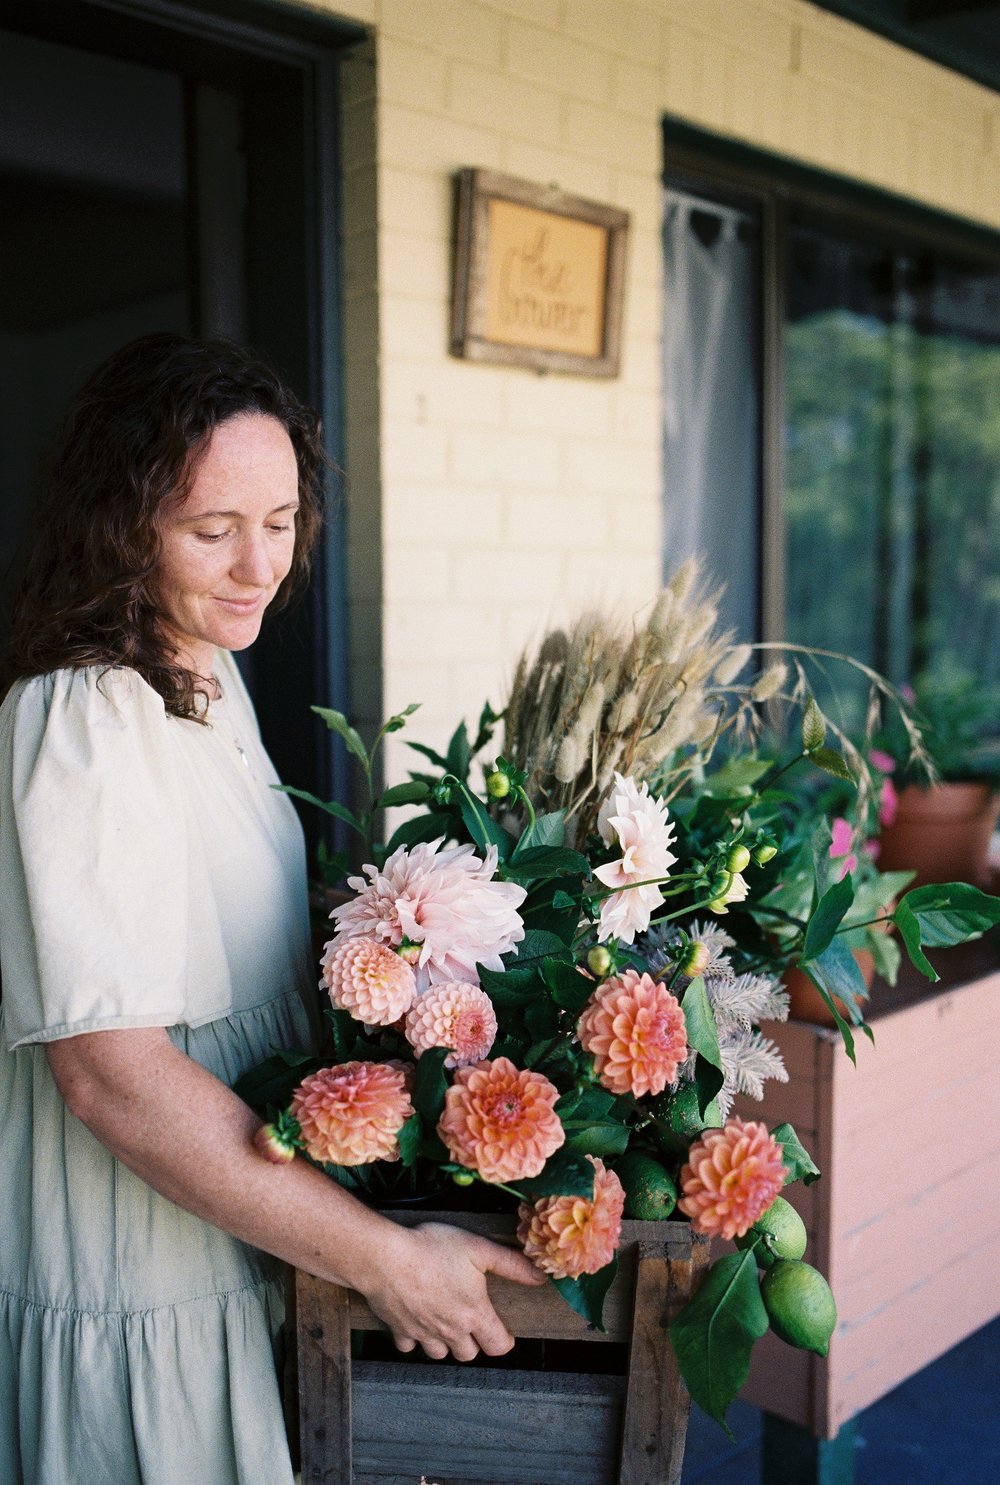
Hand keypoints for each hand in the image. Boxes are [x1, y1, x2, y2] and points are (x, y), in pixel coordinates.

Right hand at [362, 1221, 546, 1361]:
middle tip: (470, 1320)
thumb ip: (512, 1265)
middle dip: (473, 1342)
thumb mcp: (479, 1249)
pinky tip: (415, 1318)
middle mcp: (450, 1331)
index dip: (504, 1340)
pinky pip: (410, 1345)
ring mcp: (423, 1334)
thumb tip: (541, 1277)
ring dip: (445, 1343)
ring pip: (439, 1354)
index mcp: (474, 1314)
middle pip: (469, 1354)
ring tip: (444, 1320)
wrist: (385, 1258)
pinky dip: (414, 1338)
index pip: (498, 1346)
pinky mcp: (399, 1330)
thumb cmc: (432, 1249)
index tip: (502, 1331)